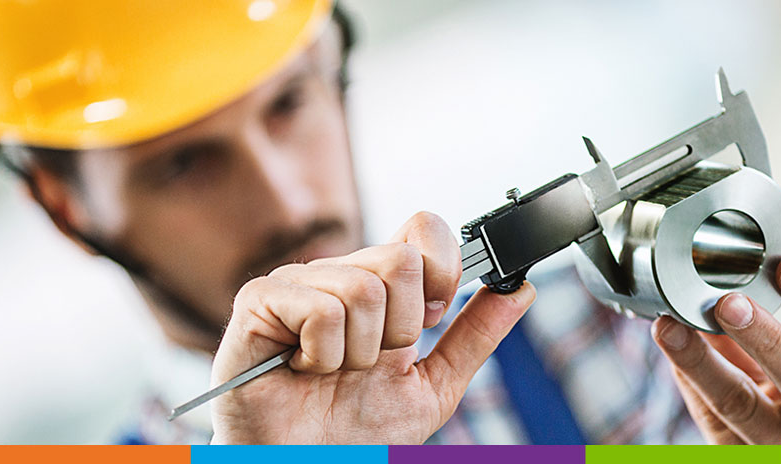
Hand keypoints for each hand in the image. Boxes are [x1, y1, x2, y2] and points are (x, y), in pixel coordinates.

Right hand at [209, 212, 536, 443]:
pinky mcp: (259, 300)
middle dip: (400, 329)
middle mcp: (339, 273)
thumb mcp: (432, 385)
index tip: (432, 318)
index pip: (423, 229)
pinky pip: (322, 308)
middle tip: (371, 362)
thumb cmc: (355, 433)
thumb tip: (520, 289)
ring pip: (364, 289)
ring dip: (359, 353)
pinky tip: (303, 369)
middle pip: (402, 260)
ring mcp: (297, 283)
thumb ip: (474, 336)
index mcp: (379, 285)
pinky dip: (323, 355)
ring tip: (333, 372)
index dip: (442, 269)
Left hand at [651, 257, 780, 443]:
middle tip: (729, 302)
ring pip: (741, 410)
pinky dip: (684, 378)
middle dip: (766, 339)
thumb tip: (720, 280)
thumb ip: (766, 334)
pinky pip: (707, 417)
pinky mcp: (741, 459)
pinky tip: (666, 345)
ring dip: (702, 364)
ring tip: (671, 327)